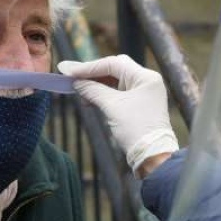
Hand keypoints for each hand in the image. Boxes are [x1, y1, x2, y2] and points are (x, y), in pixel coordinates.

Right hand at [58, 55, 178, 176]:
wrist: (152, 156)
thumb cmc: (136, 129)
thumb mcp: (112, 107)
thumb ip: (93, 90)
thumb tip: (76, 82)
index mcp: (145, 77)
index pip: (113, 64)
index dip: (89, 67)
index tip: (68, 71)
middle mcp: (146, 81)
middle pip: (114, 69)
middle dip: (92, 73)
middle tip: (70, 76)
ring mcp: (142, 92)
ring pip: (114, 81)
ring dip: (95, 85)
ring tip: (78, 90)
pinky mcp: (137, 104)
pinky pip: (117, 93)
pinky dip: (102, 94)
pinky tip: (88, 99)